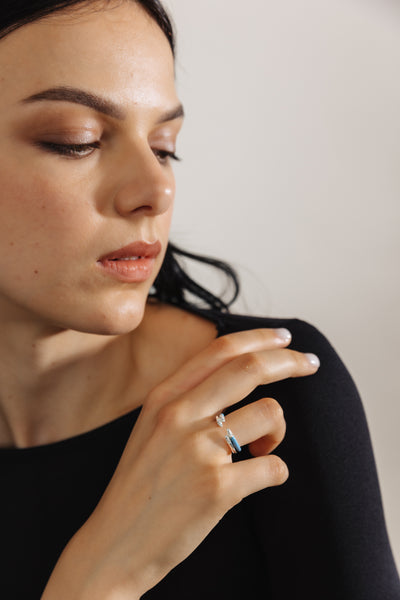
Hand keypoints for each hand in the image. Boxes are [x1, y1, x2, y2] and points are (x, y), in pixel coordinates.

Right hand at [41, 328, 319, 598]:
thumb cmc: (140, 486)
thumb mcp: (150, 428)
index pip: (220, 350)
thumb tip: (239, 376)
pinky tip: (257, 479)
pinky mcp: (217, 488)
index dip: (260, 338)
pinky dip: (275, 471)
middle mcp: (180, 416)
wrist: (115, 545)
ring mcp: (199, 451)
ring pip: (269, 414)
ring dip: (278, 431)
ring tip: (260, 450)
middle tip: (311, 363)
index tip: (285, 338)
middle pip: (250, 368)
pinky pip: (274, 466)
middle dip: (290, 360)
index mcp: (163, 398)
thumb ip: (187, 399)